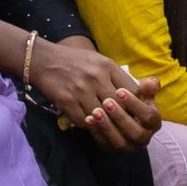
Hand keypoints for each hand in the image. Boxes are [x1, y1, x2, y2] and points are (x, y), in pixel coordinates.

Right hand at [29, 38, 159, 148]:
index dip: (136, 104)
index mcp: (107, 66)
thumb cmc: (75, 61)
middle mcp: (96, 77)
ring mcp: (80, 90)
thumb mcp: (99, 61)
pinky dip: (87, 124)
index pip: (132, 90)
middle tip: (125, 125)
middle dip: (122, 117)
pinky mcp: (66, 101)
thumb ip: (118, 76)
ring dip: (104, 123)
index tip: (136, 112)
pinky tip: (87, 121)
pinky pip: (83, 121)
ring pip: (101, 117)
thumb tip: (142, 91)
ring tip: (106, 125)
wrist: (43, 60)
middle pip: (118, 106)